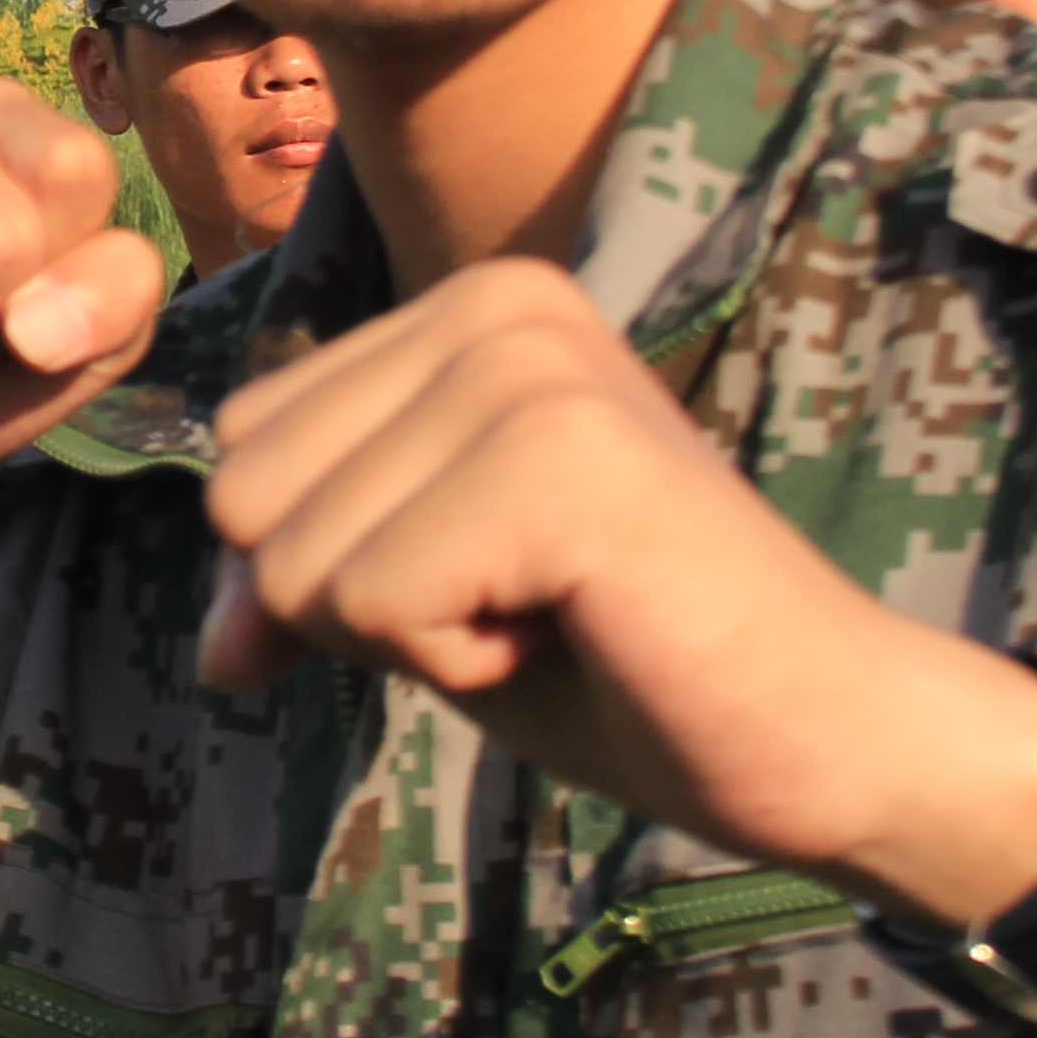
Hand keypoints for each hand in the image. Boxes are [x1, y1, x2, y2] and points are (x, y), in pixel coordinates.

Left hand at [198, 258, 1036, 922]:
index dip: (334, 569)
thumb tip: (211, 654)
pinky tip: (577, 634)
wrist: (824, 735)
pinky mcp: (558, 459)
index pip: (241, 451)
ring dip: (415, 638)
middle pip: (245, 500)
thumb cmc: (632, 667)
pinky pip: (371, 604)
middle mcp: (496, 303)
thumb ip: (304, 589)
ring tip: (558, 614)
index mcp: (463, 306)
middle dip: (360, 605)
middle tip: (528, 605)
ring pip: (296, 560)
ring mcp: (531, 371)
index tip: (494, 577)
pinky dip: (460, 664)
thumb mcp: (426, 612)